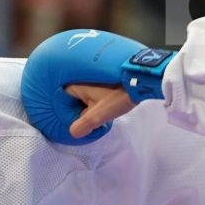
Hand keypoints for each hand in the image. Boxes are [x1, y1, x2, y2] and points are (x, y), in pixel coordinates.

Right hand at [19, 28, 170, 143]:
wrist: (140, 78)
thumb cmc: (119, 94)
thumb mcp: (99, 114)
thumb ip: (83, 124)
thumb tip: (73, 132)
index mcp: (74, 84)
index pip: (64, 103)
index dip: (72, 115)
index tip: (85, 121)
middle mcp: (79, 75)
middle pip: (74, 99)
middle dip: (83, 109)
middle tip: (98, 116)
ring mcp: (90, 72)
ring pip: (85, 93)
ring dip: (92, 103)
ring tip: (106, 107)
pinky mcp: (102, 71)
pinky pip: (94, 87)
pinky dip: (99, 95)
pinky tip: (110, 99)